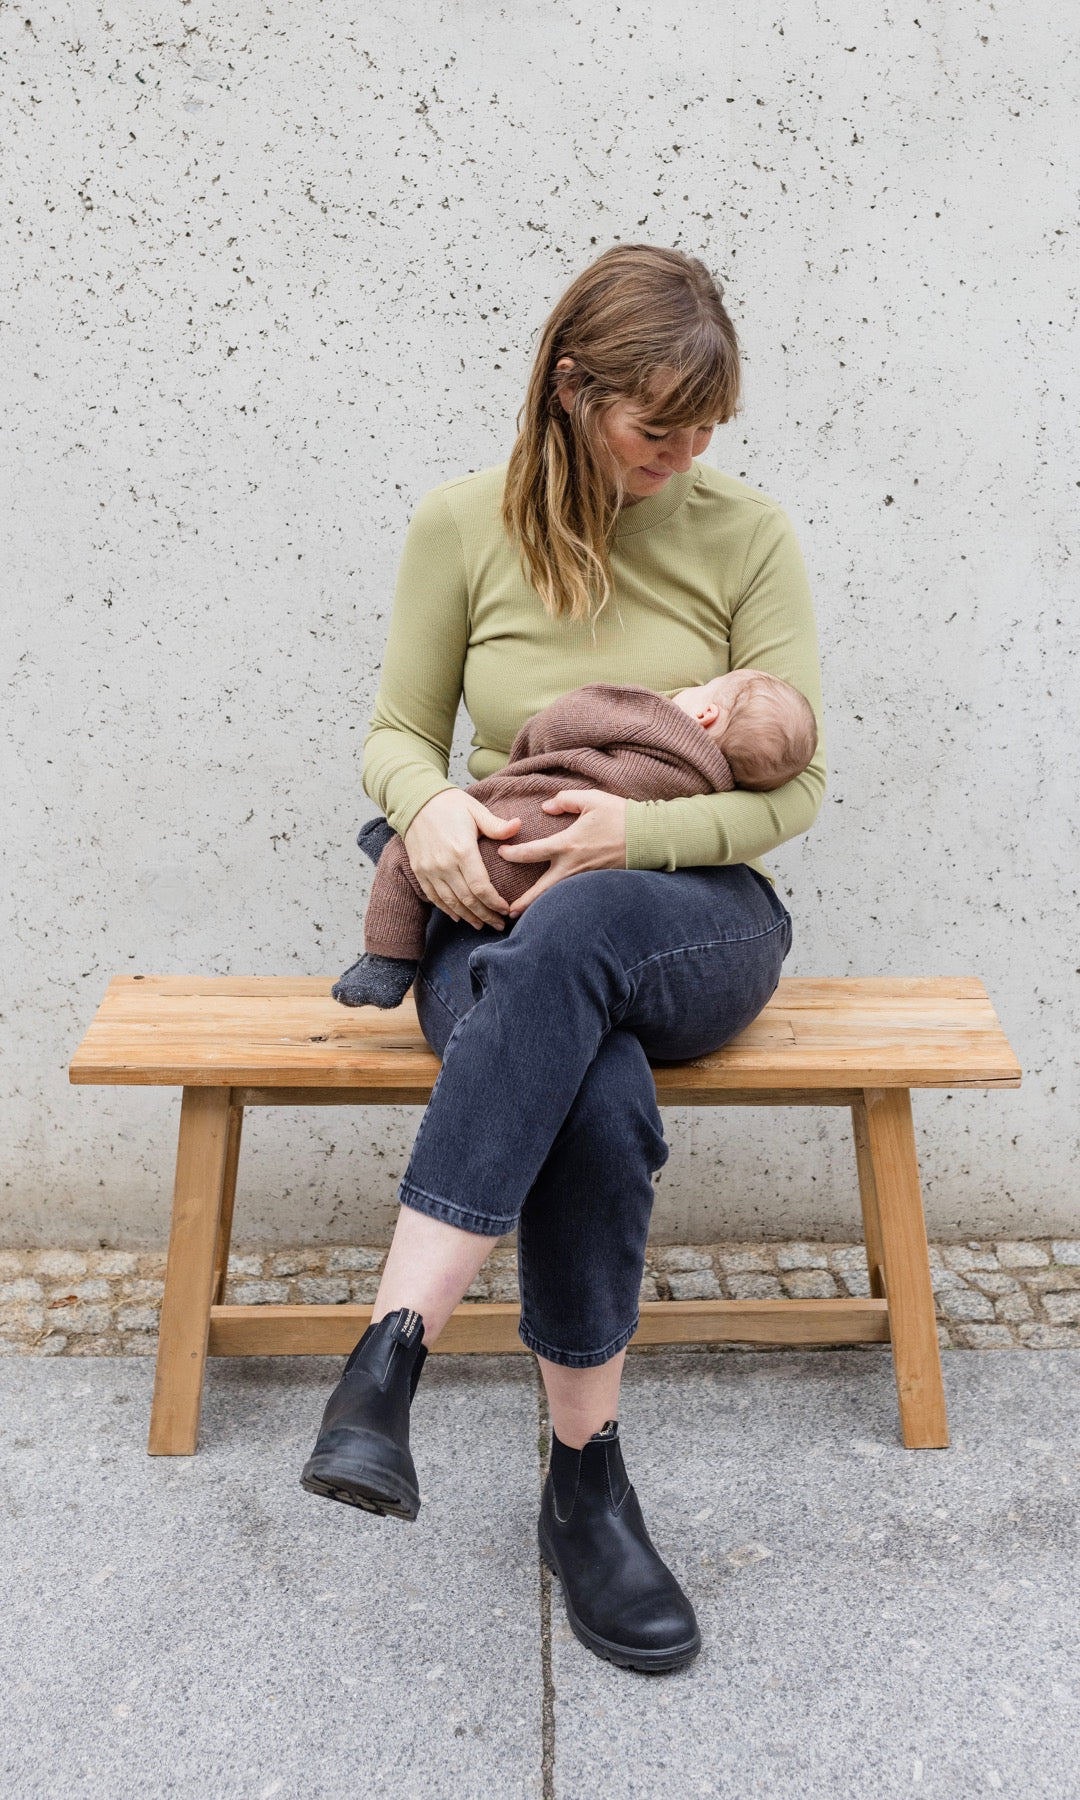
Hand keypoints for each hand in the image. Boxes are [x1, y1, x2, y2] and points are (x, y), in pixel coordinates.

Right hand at [402, 789, 520, 929]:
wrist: (415, 801)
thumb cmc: (449, 804)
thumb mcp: (475, 810)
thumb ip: (496, 825)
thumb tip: (518, 825)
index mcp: (462, 850)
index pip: (481, 886)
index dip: (494, 903)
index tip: (505, 910)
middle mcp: (444, 864)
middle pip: (467, 899)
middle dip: (485, 915)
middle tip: (499, 925)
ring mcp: (429, 870)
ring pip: (451, 902)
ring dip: (468, 917)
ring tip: (482, 925)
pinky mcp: (419, 871)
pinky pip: (434, 897)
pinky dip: (447, 910)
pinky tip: (459, 917)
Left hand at [496, 789, 627, 915]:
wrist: (649, 837)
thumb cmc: (621, 816)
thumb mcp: (591, 799)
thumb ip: (565, 800)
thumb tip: (546, 806)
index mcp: (567, 844)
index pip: (531, 853)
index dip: (512, 853)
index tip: (501, 853)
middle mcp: (573, 866)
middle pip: (541, 889)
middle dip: (524, 902)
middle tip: (507, 910)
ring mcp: (586, 877)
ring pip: (557, 895)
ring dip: (541, 906)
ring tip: (525, 916)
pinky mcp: (597, 882)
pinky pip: (574, 894)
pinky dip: (560, 901)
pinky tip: (554, 907)